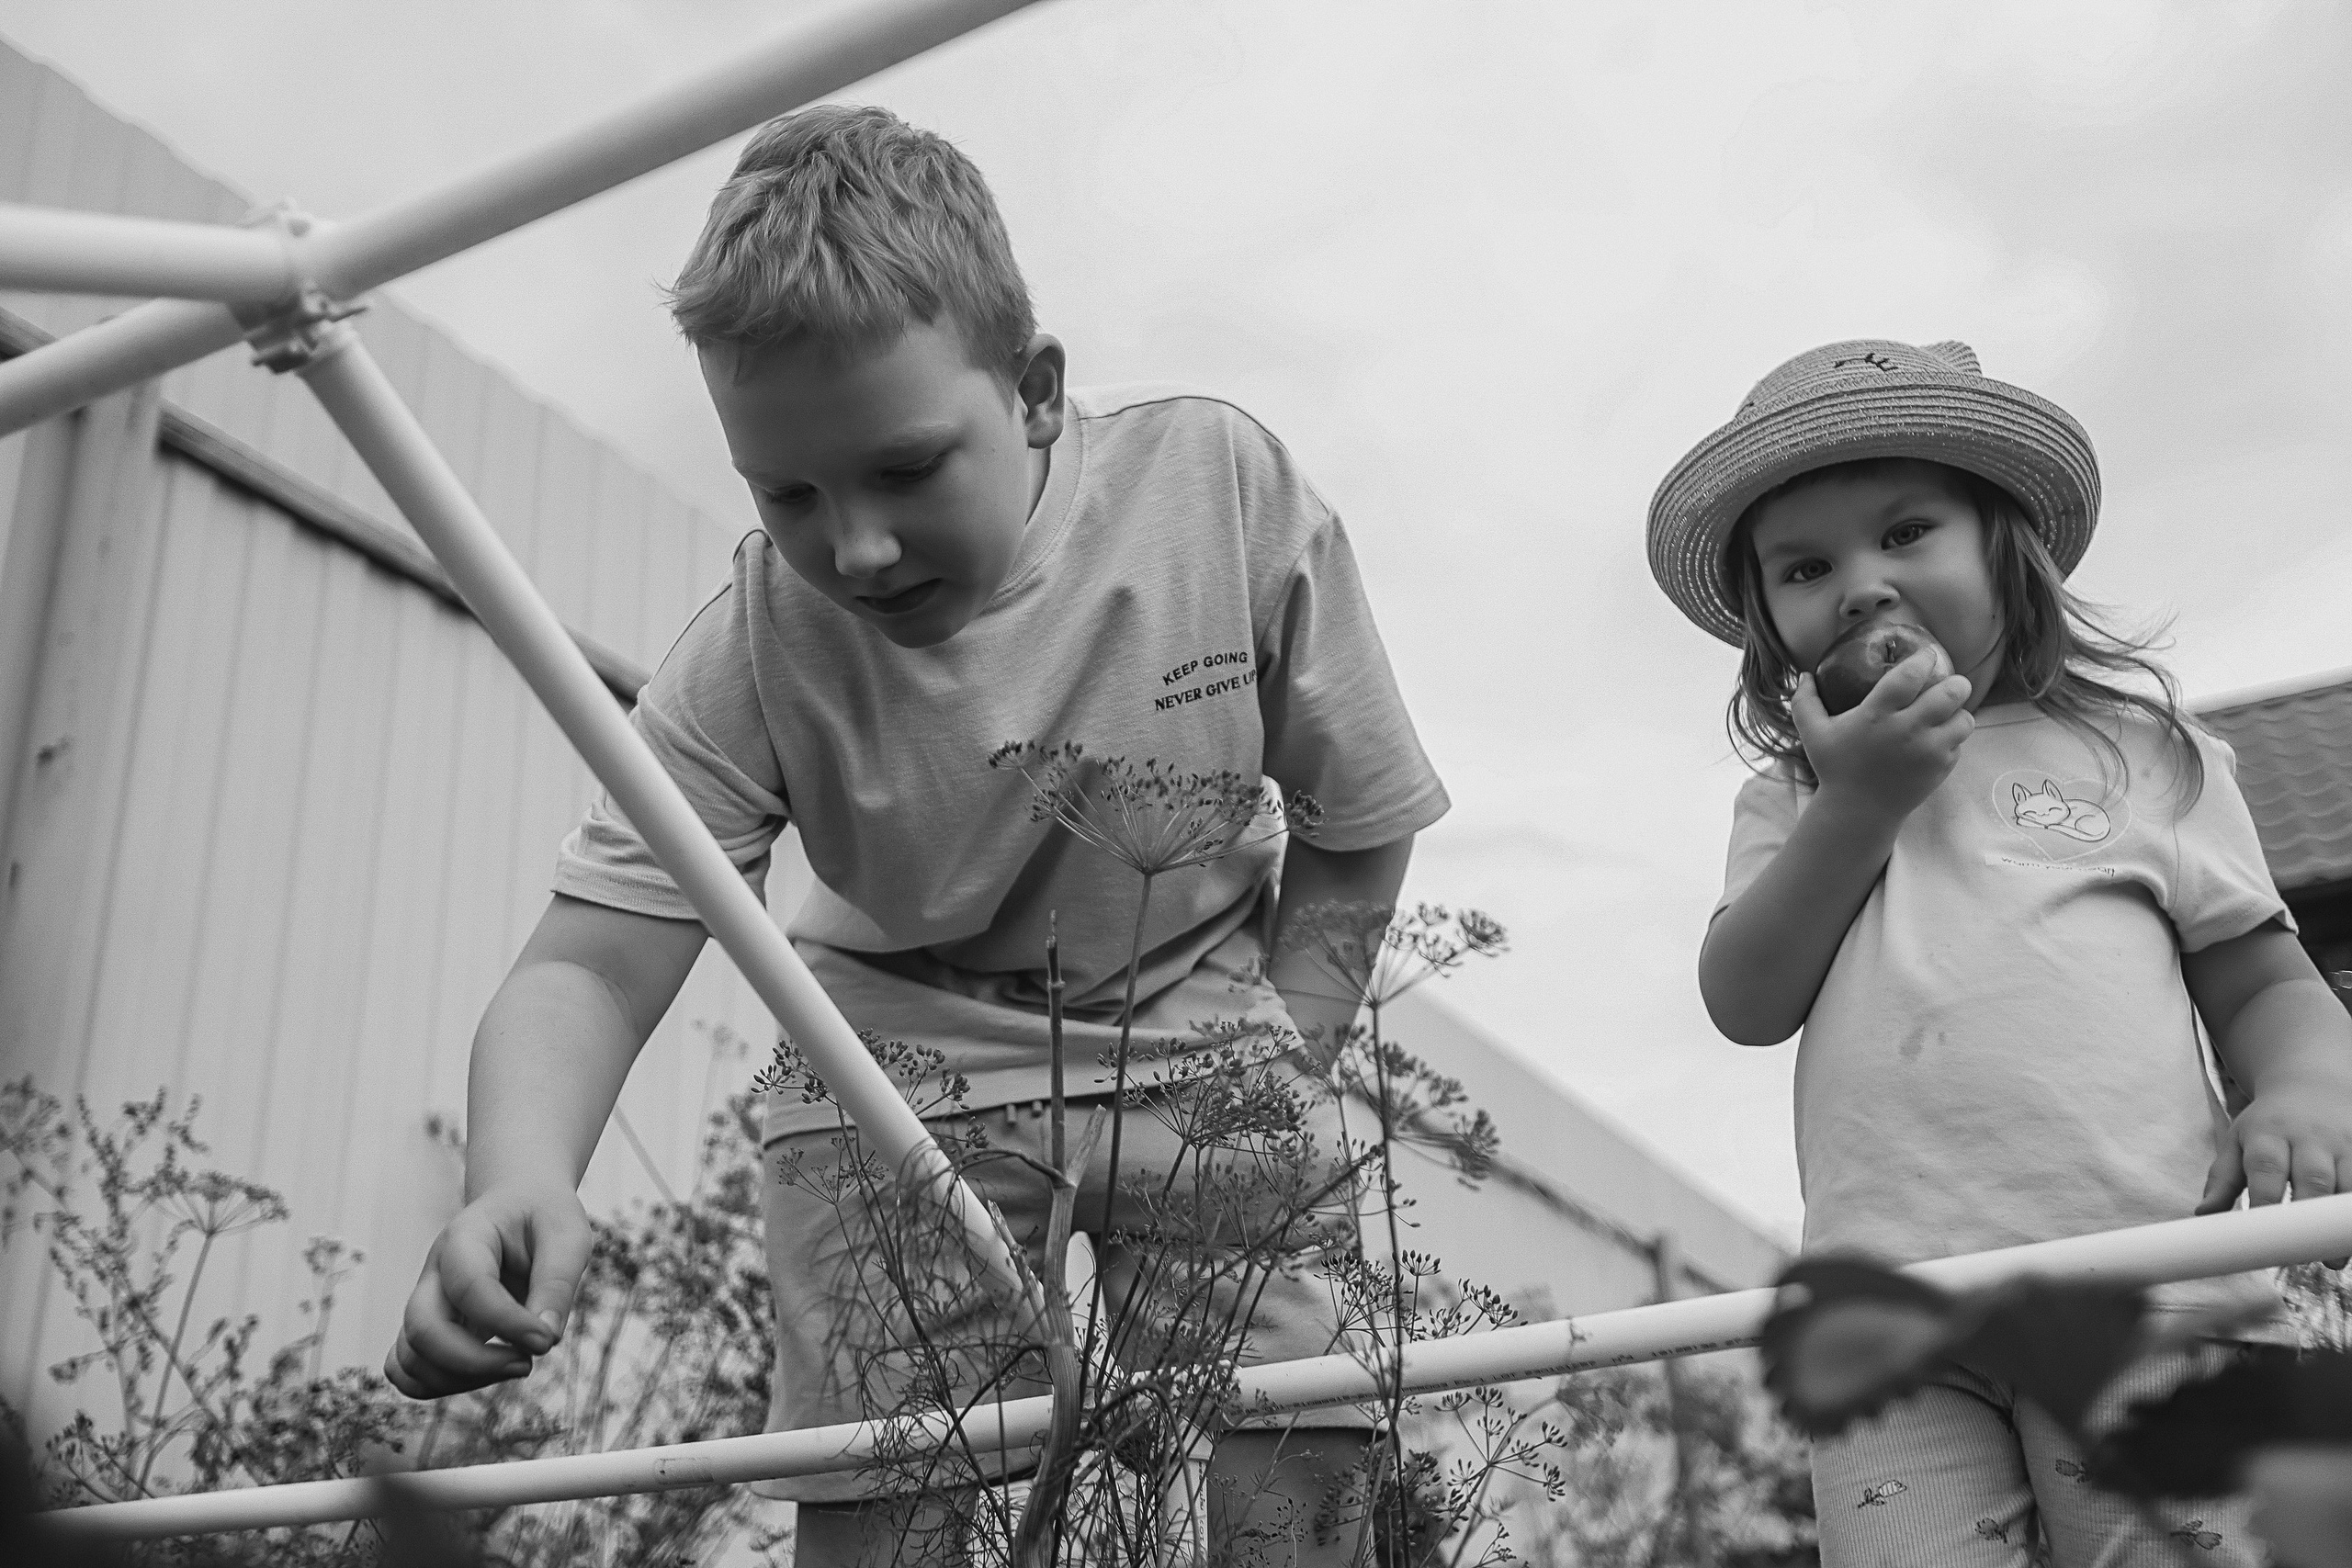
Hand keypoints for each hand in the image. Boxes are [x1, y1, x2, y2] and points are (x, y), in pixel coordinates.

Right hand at [384, 1182, 593, 1397]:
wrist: (518, 1203)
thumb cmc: (543, 1217)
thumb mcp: (567, 1235)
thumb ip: (557, 1282)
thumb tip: (546, 1337)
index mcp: (466, 1236)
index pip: (470, 1287)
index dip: (508, 1324)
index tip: (547, 1340)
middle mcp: (434, 1272)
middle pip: (423, 1330)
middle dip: (475, 1362)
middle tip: (527, 1362)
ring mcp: (425, 1300)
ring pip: (409, 1358)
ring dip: (459, 1379)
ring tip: (513, 1365)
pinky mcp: (428, 1325)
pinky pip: (406, 1369)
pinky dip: (439, 1384)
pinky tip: (487, 1372)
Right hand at [1793, 652, 1974, 826]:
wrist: (1859, 812)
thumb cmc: (1836, 769)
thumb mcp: (1813, 734)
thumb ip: (1805, 702)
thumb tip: (1804, 675)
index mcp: (1877, 715)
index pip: (1910, 675)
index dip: (1924, 659)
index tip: (1928, 654)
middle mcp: (1907, 730)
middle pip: (1950, 693)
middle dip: (1957, 682)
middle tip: (1951, 682)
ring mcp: (1928, 751)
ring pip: (1964, 718)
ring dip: (1959, 711)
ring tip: (1949, 711)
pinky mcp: (1941, 768)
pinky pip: (1959, 743)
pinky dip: (1953, 737)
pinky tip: (1939, 737)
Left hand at [2199, 1073, 2351, 1268]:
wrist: (2310, 1086)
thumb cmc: (2266, 1124)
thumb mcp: (2237, 1141)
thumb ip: (2222, 1179)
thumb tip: (2204, 1215)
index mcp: (2269, 1134)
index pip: (2266, 1169)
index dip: (2266, 1202)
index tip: (2263, 1239)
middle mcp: (2309, 1138)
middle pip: (2314, 1178)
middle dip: (2309, 1218)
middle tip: (2303, 1258)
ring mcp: (2342, 1144)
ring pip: (2348, 1184)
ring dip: (2339, 1223)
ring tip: (2334, 1260)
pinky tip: (2348, 1236)